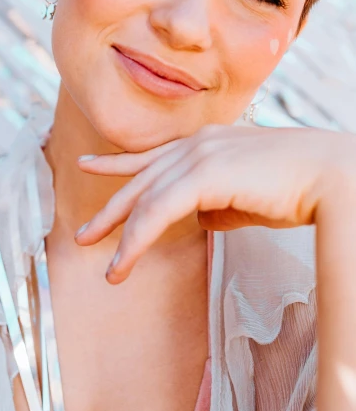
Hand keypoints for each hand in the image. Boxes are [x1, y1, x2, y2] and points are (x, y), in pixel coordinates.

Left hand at [75, 124, 355, 283]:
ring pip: (144, 198)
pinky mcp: (203, 174)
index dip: (117, 164)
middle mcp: (195, 144)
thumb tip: (198, 216)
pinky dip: (137, 239)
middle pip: (138, 178)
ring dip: (121, 235)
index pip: (151, 156)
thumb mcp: (245, 196)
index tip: (89, 165)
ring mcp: (198, 155)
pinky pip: (157, 210)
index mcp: (204, 143)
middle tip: (83, 234)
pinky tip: (124, 262)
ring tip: (106, 266)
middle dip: (110, 209)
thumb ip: (217, 203)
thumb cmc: (296, 186)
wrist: (328, 174)